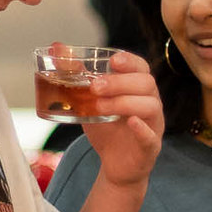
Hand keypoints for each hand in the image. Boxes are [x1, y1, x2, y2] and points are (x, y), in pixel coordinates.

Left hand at [71, 47, 162, 187]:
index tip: (112, 60)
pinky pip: (152, 136)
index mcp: (138, 89)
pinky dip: (142, 128)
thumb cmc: (107, 129)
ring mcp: (153, 124)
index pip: (141, 67)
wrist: (114, 164)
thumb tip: (58, 47)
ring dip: (124, 103)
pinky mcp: (150, 147)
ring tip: (99, 107)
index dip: (130, 61)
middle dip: (120, 82)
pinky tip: (130, 123)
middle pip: (146, 84)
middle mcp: (150, 102)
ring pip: (150, 106)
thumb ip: (77, 75)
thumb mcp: (89, 100)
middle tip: (95, 87)